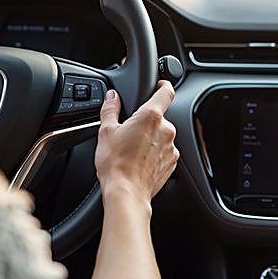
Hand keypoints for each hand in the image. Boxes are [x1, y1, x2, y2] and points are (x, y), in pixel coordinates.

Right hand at [94, 82, 178, 204]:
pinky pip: (164, 151)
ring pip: (161, 135)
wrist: (126, 193)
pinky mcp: (171, 163)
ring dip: (150, 138)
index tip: (160, 85)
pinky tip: (139, 160)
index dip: (164, 85)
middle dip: (147, 121)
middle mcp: (166, 129)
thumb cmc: (115, 164)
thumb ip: (110, 109)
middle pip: (160, 117)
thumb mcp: (106, 131)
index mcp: (151, 116)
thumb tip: (112, 97)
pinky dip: (154, 153)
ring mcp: (170, 147)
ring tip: (132, 150)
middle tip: (129, 131)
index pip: (166, 92)